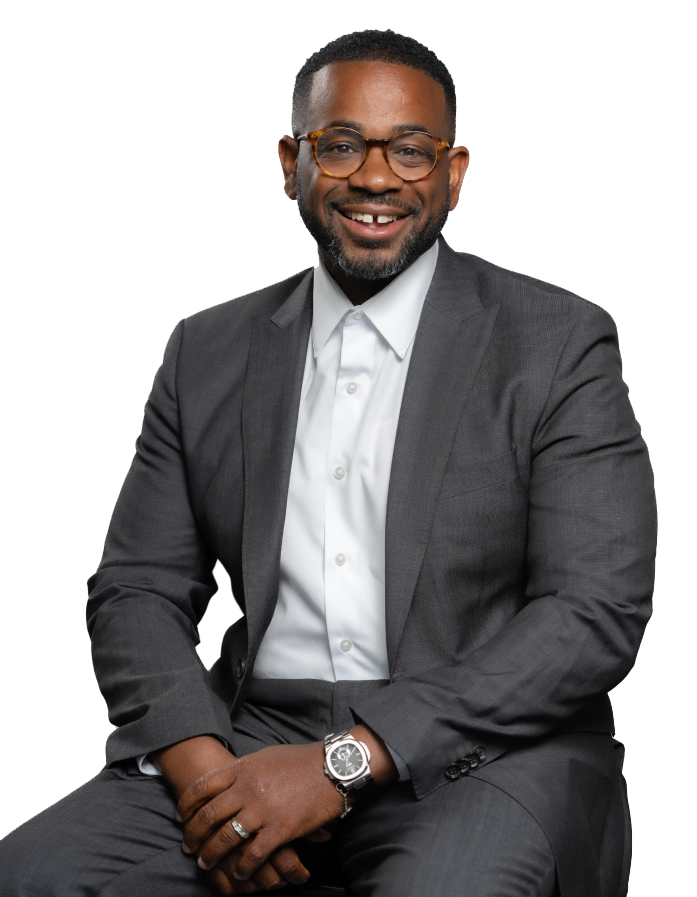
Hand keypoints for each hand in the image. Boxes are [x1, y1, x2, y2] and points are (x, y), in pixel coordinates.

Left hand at [178, 742, 346, 884]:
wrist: (332, 768)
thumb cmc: (301, 760)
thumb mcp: (267, 756)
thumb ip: (245, 769)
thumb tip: (229, 779)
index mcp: (243, 768)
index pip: (203, 787)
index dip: (187, 805)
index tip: (181, 817)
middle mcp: (247, 788)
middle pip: (209, 815)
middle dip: (194, 834)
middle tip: (189, 846)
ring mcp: (262, 809)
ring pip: (226, 838)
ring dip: (212, 854)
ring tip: (206, 862)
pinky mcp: (280, 829)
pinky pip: (253, 854)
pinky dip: (242, 867)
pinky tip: (239, 873)